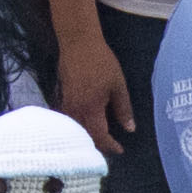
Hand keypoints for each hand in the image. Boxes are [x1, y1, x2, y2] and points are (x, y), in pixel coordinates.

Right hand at [56, 30, 135, 148]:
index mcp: (91, 109)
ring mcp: (66, 104)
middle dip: (98, 145)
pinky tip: (85, 125)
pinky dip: (78, 127)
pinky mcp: (62, 97)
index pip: (100, 136)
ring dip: (87, 137)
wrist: (78, 43)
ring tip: (99, 139)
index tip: (120, 150)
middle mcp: (75, 110)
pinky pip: (69, 119)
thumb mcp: (118, 85)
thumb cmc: (101, 62)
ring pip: (76, 129)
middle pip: (85, 136)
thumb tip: (129, 129)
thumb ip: (123, 109)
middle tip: (111, 147)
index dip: (110, 146)